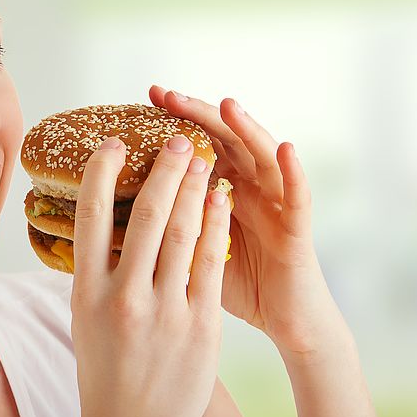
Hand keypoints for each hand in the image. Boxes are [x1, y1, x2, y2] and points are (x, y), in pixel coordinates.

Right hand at [71, 132, 231, 416]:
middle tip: (176, 139)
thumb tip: (107, 225)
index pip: (89, 218)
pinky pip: (210, 264)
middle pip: (144, 217)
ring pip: (181, 234)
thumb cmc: (105, 372)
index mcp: (86, 294)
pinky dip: (215, 225)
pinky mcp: (201, 327)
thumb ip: (99, 274)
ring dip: (194, 188)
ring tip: (201, 158)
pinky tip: (220, 199)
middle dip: (163, 171)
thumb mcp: (86, 321)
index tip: (114, 143)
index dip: (101, 173)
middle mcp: (123, 298)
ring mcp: (165, 313)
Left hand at [148, 85, 351, 361]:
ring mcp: (275, 205)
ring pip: (263, 158)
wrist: (281, 321)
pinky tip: (285, 148)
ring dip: (247, 129)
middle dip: (199, 115)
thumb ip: (167, 225)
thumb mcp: (190, 249)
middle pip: (225, 141)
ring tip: (227, 105)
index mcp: (220, 190)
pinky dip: (294, 172)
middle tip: (169, 95)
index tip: (145, 100)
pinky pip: (300, 197)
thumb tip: (116, 215)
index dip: (174, 122)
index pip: (197, 145)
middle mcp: (248, 189)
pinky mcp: (298, 230)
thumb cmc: (233, 285)